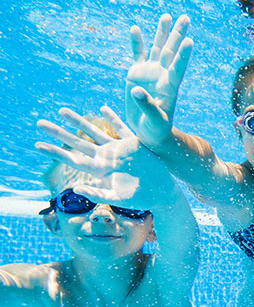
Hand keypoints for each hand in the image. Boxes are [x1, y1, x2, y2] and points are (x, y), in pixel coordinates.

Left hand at [35, 106, 172, 210]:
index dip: (54, 152)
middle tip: (39, 123)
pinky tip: (103, 108)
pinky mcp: (133, 144)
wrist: (163, 192)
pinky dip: (112, 117)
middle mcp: (105, 157)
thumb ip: (97, 194)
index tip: (37, 145)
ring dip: (78, 121)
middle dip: (58, 133)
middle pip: (77, 142)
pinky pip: (121, 127)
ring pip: (93, 132)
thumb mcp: (118, 198)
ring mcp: (119, 149)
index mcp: (99, 170)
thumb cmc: (141, 199)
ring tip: (61, 111)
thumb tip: (76, 189)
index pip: (72, 158)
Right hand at [125, 14, 192, 147]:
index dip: (183, 55)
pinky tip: (135, 28)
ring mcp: (151, 73)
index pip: (178, 68)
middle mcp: (162, 76)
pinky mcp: (137, 74)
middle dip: (178, 34)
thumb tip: (136, 90)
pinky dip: (137, 42)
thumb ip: (147, 105)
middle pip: (172, 51)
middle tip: (186, 17)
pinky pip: (138, 55)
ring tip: (167, 16)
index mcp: (170, 87)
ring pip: (158, 48)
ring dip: (162, 33)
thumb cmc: (156, 130)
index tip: (190, 41)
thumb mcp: (154, 120)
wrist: (149, 133)